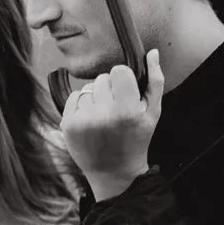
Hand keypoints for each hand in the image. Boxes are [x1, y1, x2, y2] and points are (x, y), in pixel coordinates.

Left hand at [60, 50, 164, 198]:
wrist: (114, 172)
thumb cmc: (136, 139)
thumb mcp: (153, 112)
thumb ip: (155, 80)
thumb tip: (152, 52)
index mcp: (126, 110)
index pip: (118, 71)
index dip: (124, 81)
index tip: (127, 95)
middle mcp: (103, 114)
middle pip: (102, 78)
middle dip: (109, 90)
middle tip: (116, 110)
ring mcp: (83, 120)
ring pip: (88, 88)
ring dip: (96, 98)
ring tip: (103, 118)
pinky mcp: (68, 124)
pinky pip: (74, 97)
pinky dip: (82, 106)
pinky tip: (91, 121)